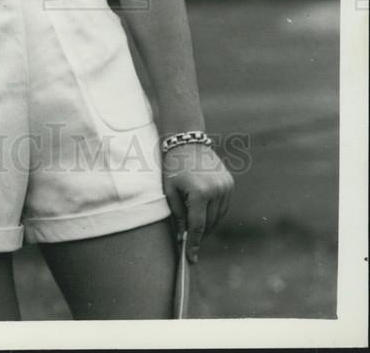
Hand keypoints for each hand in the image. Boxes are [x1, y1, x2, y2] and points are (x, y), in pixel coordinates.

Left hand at [162, 144, 233, 263]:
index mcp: (200, 192)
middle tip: (190, 246)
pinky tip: (204, 214)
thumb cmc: (173, 166)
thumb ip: (177, 215)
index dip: (193, 244)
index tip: (191, 259)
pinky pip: (223, 206)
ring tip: (196, 230)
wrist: (187, 141)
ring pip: (218, 217)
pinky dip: (214, 213)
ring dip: (208, 225)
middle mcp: (216, 190)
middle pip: (209, 223)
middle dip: (200, 236)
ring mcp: (225, 187)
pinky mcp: (229, 183)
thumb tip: (183, 238)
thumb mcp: (169, 191)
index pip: (197, 226)